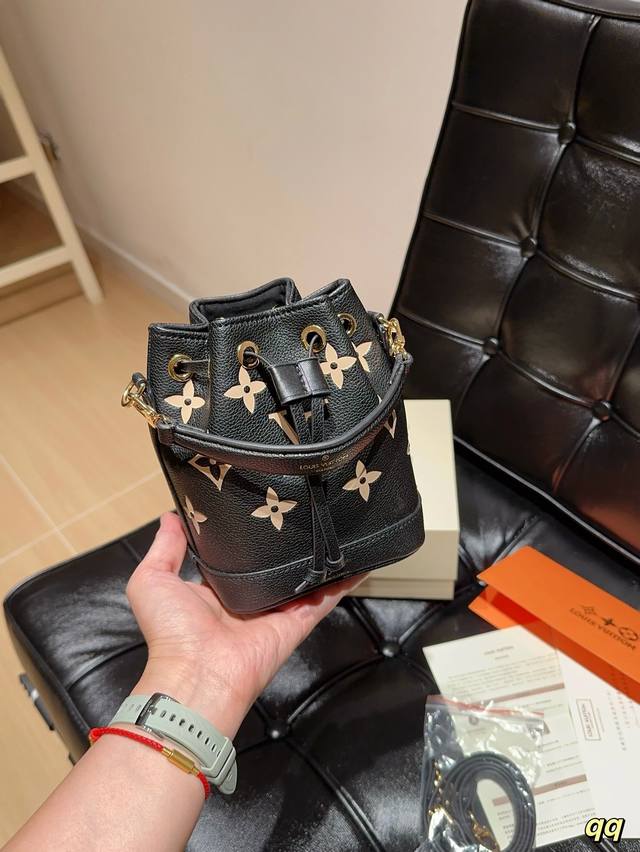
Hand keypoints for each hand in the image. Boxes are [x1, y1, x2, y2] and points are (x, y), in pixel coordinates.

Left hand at [126, 512, 362, 736]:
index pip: (237, 555)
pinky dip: (345, 581)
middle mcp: (249, 599)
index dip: (247, 533)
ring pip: (305, 578)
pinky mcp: (297, 621)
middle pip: (276, 566)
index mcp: (216, 590)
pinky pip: (326, 597)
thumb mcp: (151, 580)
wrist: (197, 673)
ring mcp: (276, 611)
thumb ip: (163, 548)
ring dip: (321, 557)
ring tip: (338, 524)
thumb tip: (170, 516)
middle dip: (288, 541)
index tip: (260, 504)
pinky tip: (360, 559)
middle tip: (303, 505)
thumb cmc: (171, 632)